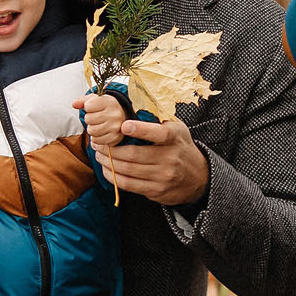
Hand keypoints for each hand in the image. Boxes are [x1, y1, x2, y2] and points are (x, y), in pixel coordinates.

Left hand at [80, 92, 129, 155]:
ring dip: (92, 128)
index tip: (94, 108)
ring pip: (91, 131)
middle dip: (89, 119)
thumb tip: (74, 104)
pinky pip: (96, 140)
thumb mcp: (96, 100)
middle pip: (88, 119)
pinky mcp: (115, 138)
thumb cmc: (105, 107)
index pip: (88, 106)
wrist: (122, 117)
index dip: (88, 107)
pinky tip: (101, 132)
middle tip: (97, 118)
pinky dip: (96, 137)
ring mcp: (115, 127)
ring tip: (99, 125)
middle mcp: (115, 114)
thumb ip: (83, 100)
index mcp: (110, 102)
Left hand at [90, 112, 210, 206]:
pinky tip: (107, 168)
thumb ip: (159, 120)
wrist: (198, 178)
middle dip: (111, 149)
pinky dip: (113, 176)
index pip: (158, 133)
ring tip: (99, 154)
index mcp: (174, 138)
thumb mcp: (178, 129)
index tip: (123, 126)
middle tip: (98, 142)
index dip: (140, 130)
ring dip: (108, 162)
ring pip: (128, 170)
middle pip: (134, 154)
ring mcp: (163, 176)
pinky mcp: (156, 191)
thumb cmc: (180, 147)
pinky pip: (129, 184)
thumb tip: (134, 104)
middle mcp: (170, 158)